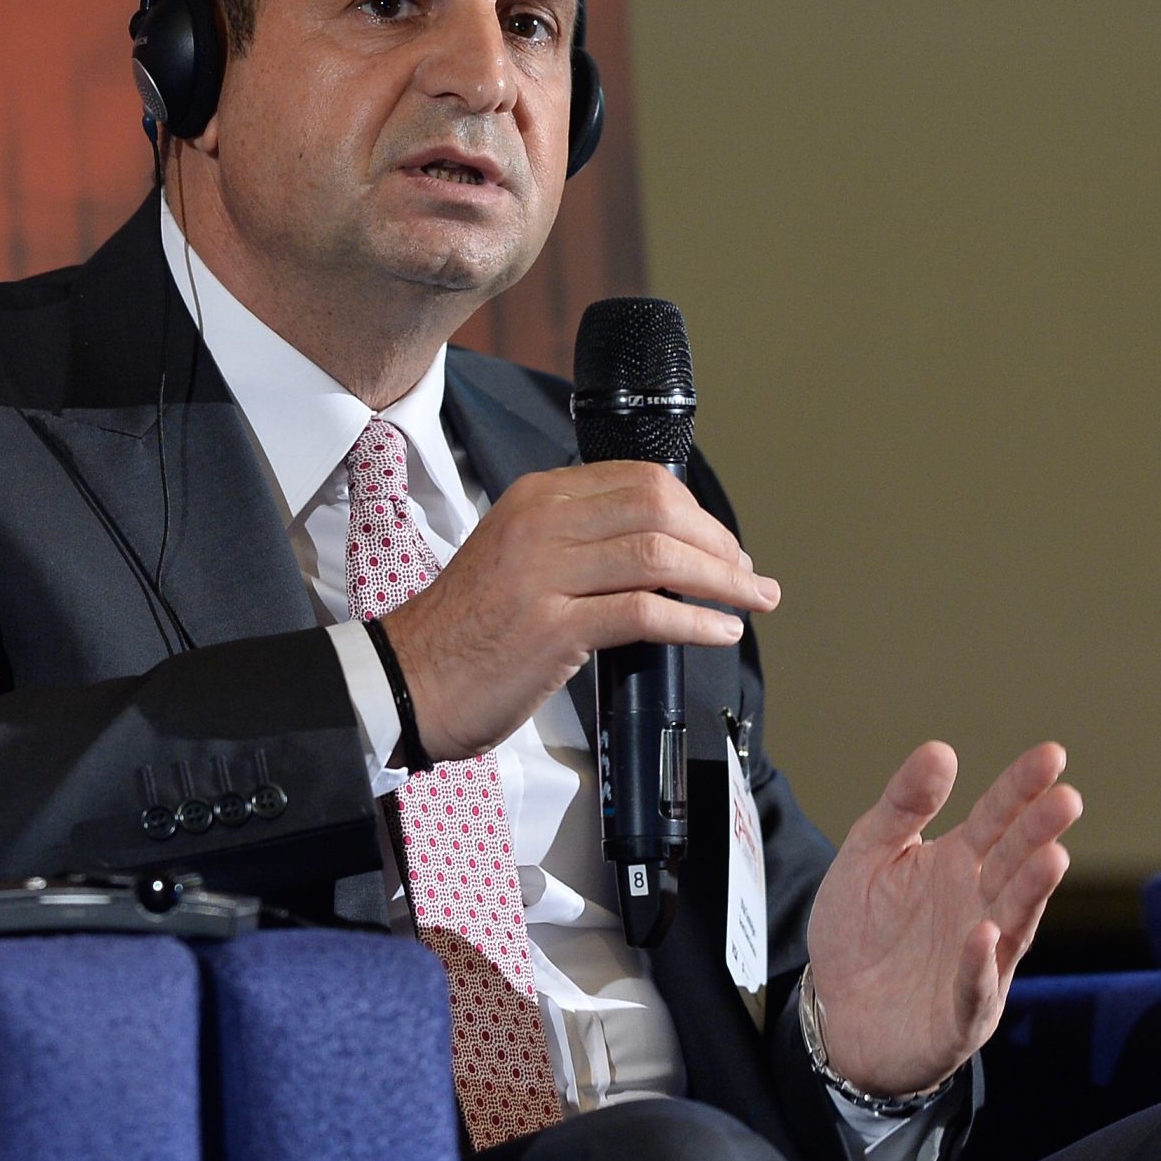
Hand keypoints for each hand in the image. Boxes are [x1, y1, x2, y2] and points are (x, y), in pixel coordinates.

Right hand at [378, 462, 779, 761]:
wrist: (407, 680)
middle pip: (660, 510)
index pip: (639, 481)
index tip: (722, 544)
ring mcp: (544, 572)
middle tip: (748, 574)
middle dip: (719, 543)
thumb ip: (577, 543)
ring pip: (660, 556)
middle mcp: (541, 523)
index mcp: (536, 498)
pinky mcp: (552, 627)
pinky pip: (645, 612)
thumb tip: (656, 553)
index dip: (696, 512)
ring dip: (722, 580)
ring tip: (752, 601)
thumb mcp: (518, 558)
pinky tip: (719, 631)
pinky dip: (695, 622)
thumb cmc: (467, 632)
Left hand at [805, 742, 1079, 1095]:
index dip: (1021, 788)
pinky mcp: (962, 1015)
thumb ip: (902, 807)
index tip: (1052, 754)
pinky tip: (985, 933)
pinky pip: (974, 987)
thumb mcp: (866, 857)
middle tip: (1067, 799)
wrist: (837, 1015)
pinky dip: (980, 964)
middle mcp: (980, 907)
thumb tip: (940, 750)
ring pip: (1014, 922)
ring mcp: (979, 961)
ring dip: (1032, 892)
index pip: (996, 818)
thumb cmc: (860, 934)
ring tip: (1053, 857)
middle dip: (1040, 832)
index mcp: (958, 864)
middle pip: (1015, 864)